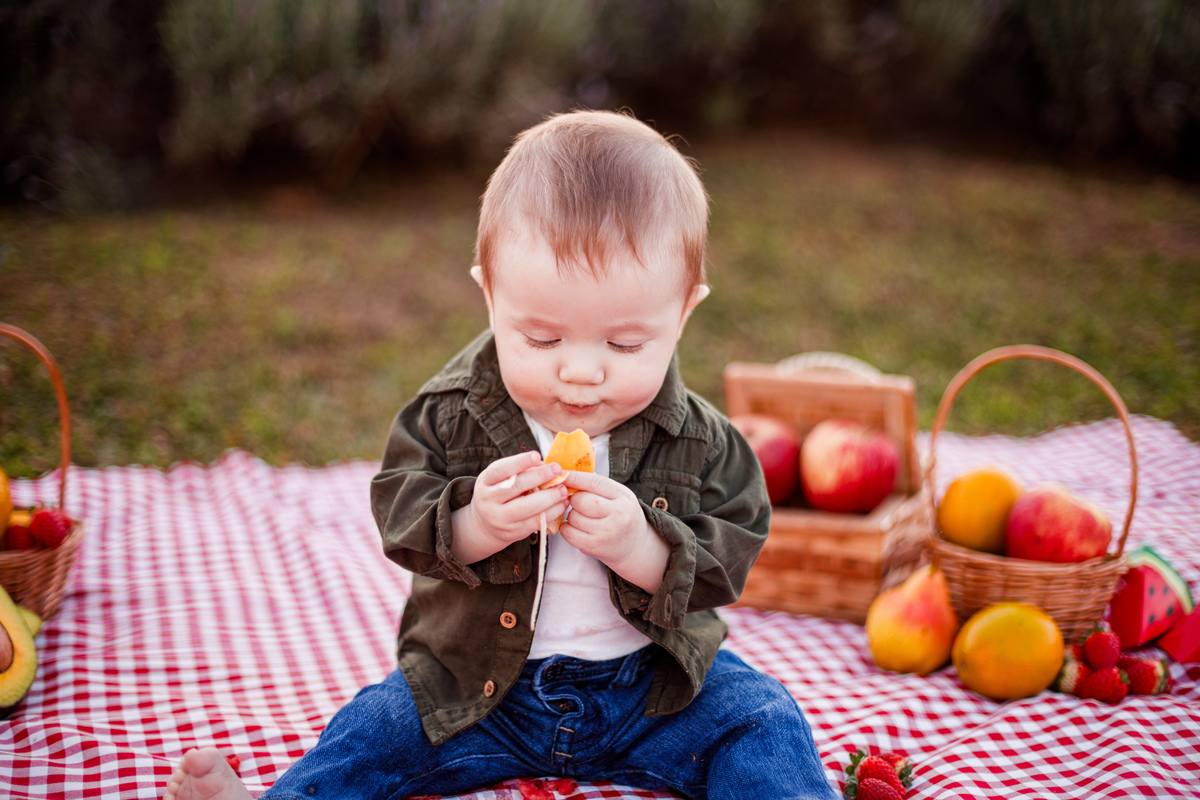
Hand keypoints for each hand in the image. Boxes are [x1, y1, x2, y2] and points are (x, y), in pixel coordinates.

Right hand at [451, 451, 567, 563]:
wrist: (486, 526)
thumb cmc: (500, 494)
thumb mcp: (502, 479)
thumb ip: (521, 471)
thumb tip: (545, 466)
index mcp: (485, 482)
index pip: (500, 469)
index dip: (519, 462)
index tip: (537, 455)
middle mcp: (488, 500)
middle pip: (516, 487)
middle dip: (540, 476)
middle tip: (558, 470)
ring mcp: (499, 518)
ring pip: (526, 507)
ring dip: (549, 497)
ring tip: (563, 490)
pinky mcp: (512, 532)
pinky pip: (535, 522)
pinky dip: (552, 512)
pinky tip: (561, 504)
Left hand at [559, 471, 669, 592]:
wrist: (635, 546)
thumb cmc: (623, 515)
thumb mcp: (620, 495)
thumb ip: (598, 485)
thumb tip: (569, 475)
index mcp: (623, 497)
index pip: (594, 482)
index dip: (575, 477)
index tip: (562, 474)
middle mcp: (617, 515)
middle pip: (581, 501)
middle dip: (574, 499)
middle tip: (578, 502)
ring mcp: (605, 533)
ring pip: (573, 517)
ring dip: (572, 515)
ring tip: (582, 517)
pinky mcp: (594, 547)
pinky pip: (568, 533)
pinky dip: (567, 528)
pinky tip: (577, 528)